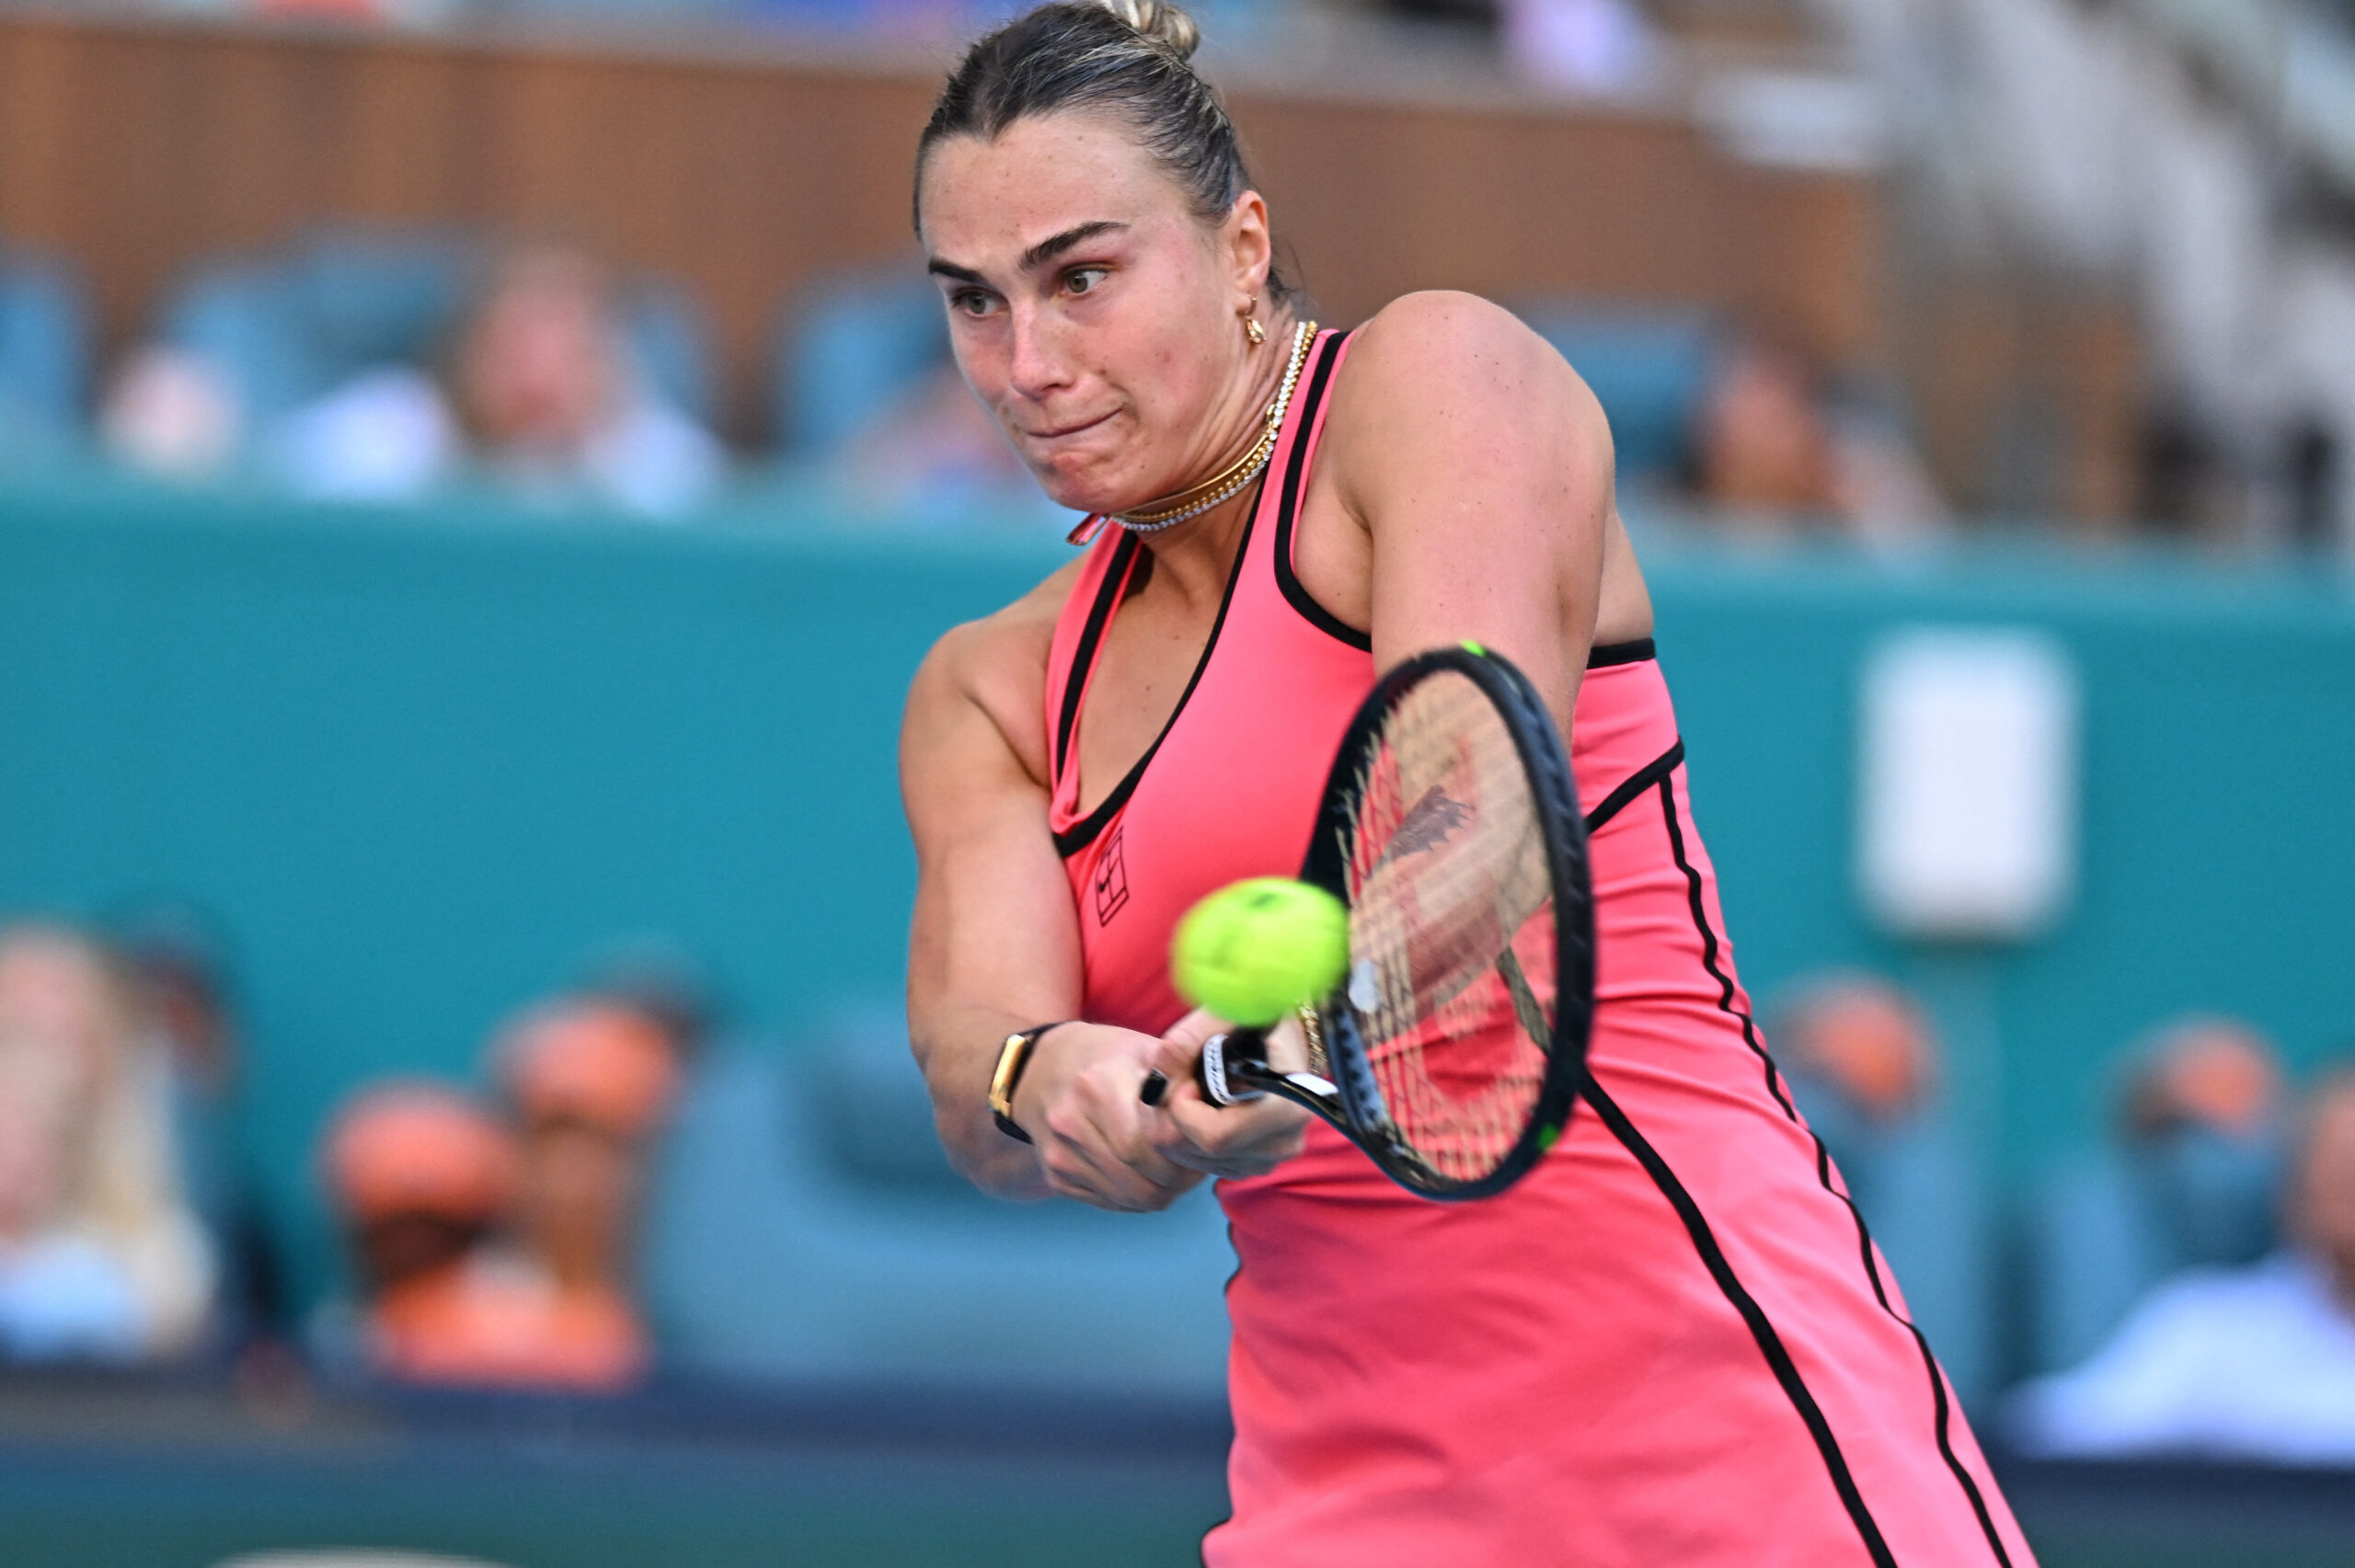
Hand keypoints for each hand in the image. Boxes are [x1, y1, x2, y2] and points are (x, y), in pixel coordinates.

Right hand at [1012, 1022, 1204, 1212]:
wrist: (1039, 1070)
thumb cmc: (1103, 1057)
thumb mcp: (1141, 1049)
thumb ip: (1177, 1077)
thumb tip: (1216, 1107)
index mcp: (1097, 1087)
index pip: (1147, 1144)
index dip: (1183, 1155)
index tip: (1200, 1148)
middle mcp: (1072, 1124)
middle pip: (1141, 1179)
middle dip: (1179, 1180)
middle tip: (1195, 1167)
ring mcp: (1061, 1154)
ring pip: (1131, 1198)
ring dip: (1162, 1192)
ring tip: (1176, 1172)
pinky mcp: (1057, 1175)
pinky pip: (1111, 1203)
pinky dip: (1137, 1197)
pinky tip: (1146, 1175)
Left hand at [1145, 1008, 1313, 1179]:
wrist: (1285, 1042)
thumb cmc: (1256, 1024)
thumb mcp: (1223, 1016)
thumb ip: (1186, 1041)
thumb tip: (1154, 1085)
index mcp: (1286, 1109)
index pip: (1215, 1136)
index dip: (1184, 1110)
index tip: (1184, 1078)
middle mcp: (1283, 1143)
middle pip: (1199, 1152)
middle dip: (1172, 1118)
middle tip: (1176, 1082)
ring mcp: (1269, 1159)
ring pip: (1194, 1162)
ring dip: (1176, 1128)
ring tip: (1190, 1089)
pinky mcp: (1253, 1165)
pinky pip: (1202, 1165)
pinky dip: (1186, 1139)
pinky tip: (1198, 1107)